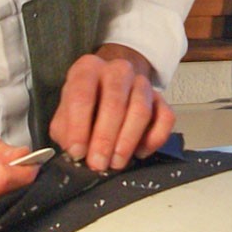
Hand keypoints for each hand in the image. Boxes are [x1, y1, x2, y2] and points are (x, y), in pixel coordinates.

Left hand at [48, 44, 174, 171]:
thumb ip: (67, 131)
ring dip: (128, 140)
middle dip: (105, 138)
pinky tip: (139, 152)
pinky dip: (153, 139)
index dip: (78, 126)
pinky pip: (165, 118)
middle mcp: (117, 71)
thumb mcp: (66, 115)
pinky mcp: (160, 98)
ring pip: (141, 110)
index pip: (82, 94)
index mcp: (88, 69)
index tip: (78, 151)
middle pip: (115, 101)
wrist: (109, 88)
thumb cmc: (86, 105)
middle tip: (99, 162)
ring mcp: (142, 83)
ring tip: (116, 161)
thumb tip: (76, 152)